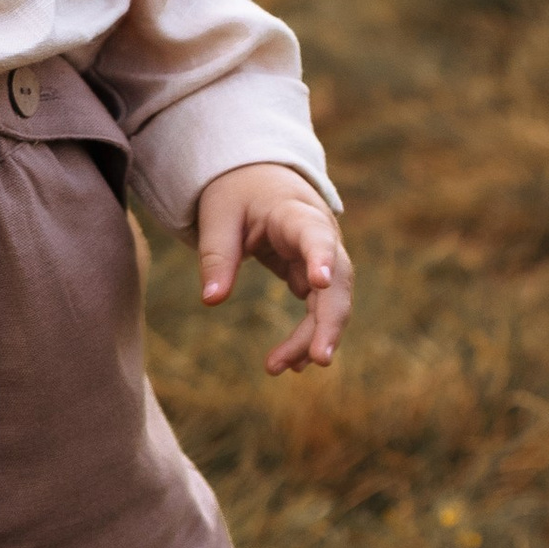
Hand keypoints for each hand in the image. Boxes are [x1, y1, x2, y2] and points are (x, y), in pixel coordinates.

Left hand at [195, 165, 350, 375]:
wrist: (258, 179)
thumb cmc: (237, 193)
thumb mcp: (218, 216)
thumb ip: (217, 256)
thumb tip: (211, 300)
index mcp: (294, 212)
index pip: (314, 234)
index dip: (320, 256)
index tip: (319, 281)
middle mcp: (320, 236)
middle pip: (337, 281)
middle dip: (330, 321)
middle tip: (318, 359)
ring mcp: (322, 257)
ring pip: (330, 302)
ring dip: (311, 337)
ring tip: (279, 368)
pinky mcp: (313, 275)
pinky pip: (317, 309)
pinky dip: (305, 335)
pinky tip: (290, 364)